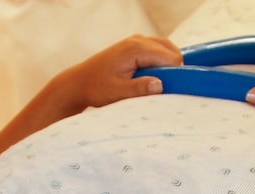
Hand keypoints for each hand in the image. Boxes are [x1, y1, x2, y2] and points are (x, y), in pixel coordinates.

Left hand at [55, 35, 182, 113]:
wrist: (79, 82)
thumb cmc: (96, 88)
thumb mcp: (118, 92)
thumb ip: (139, 88)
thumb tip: (160, 85)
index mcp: (136, 48)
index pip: (171, 58)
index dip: (176, 75)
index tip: (170, 90)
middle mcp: (139, 39)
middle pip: (172, 51)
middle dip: (173, 69)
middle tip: (164, 89)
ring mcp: (137, 40)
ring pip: (166, 49)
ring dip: (167, 66)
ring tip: (158, 84)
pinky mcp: (135, 45)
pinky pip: (157, 51)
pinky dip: (160, 63)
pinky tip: (153, 77)